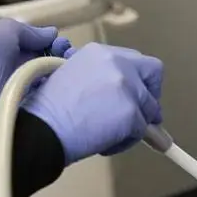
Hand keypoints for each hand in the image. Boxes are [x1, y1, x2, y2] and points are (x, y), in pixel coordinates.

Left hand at [0, 20, 70, 120]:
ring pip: (51, 81)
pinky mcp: (23, 105)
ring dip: (63, 76)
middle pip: (52, 63)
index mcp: (20, 47)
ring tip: (70, 73)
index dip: (59, 44)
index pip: (47, 46)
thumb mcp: (8, 30)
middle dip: (65, 58)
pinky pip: (43, 98)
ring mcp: (24, 86)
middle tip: (71, 59)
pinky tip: (63, 88)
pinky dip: (55, 93)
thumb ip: (33, 33)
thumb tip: (53, 33)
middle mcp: (25, 66)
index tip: (64, 46)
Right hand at [23, 43, 163, 164]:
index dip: (138, 79)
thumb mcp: (71, 77)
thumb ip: (100, 80)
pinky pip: (142, 132)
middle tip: (142, 115)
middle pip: (153, 72)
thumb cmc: (48, 110)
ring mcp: (127, 86)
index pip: (135, 60)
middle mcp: (117, 63)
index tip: (135, 94)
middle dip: (150, 95)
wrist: (43, 128)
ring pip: (149, 108)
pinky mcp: (132, 112)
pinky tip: (105, 144)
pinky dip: (127, 141)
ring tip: (109, 135)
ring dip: (136, 125)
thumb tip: (123, 98)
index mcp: (100, 53)